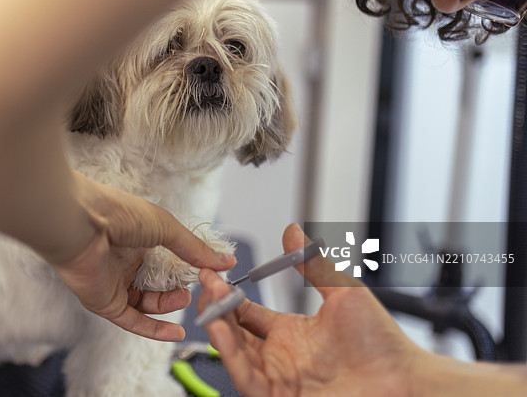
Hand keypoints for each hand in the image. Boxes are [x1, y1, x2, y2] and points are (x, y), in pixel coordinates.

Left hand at [52, 171, 235, 341]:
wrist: (81, 224)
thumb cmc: (119, 214)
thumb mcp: (167, 228)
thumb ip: (195, 249)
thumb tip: (226, 261)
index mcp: (138, 239)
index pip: (167, 260)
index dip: (186, 268)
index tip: (209, 273)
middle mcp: (125, 262)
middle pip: (157, 284)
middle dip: (179, 289)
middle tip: (198, 289)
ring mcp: (114, 283)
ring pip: (146, 304)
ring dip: (168, 306)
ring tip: (186, 299)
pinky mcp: (104, 303)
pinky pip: (132, 321)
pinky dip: (154, 329)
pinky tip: (176, 333)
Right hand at [198, 223, 425, 395]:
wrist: (404, 381)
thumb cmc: (382, 343)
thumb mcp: (342, 292)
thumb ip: (312, 263)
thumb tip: (292, 229)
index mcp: (289, 332)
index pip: (245, 312)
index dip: (226, 294)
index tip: (212, 272)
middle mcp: (279, 356)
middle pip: (232, 331)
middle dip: (215, 307)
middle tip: (205, 283)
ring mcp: (278, 378)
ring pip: (234, 354)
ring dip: (217, 328)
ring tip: (209, 302)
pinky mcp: (279, 396)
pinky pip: (246, 377)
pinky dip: (229, 356)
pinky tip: (222, 332)